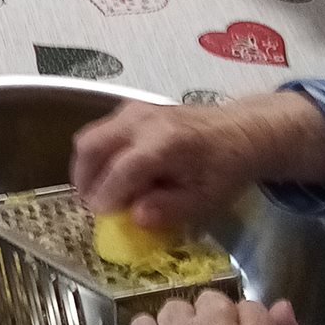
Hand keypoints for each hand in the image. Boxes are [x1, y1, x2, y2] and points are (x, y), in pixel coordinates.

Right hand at [73, 98, 278, 232]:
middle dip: (84, 178)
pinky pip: (101, 130)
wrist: (241, 131)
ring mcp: (135, 110)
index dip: (105, 195)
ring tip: (100, 190)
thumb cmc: (225, 168)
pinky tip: (114, 172)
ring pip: (90, 136)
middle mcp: (143, 121)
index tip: (100, 216)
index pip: (120, 170)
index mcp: (164, 144)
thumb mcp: (205, 200)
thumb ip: (169, 209)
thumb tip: (134, 216)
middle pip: (91, 145)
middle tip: (91, 204)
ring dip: (88, 166)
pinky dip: (98, 153)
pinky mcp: (132, 108)